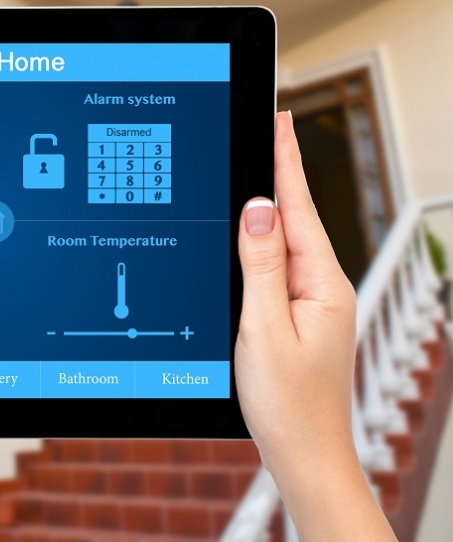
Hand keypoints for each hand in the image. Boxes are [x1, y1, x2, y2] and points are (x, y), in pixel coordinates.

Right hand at [236, 111, 393, 539]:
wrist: (304, 452)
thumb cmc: (288, 403)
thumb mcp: (266, 329)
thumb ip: (261, 266)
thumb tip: (259, 210)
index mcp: (320, 285)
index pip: (299, 209)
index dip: (285, 162)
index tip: (279, 121)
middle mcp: (321, 287)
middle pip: (295, 217)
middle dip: (280, 171)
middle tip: (267, 128)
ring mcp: (311, 301)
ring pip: (285, 240)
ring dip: (272, 203)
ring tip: (258, 165)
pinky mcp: (296, 314)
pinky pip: (277, 264)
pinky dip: (263, 240)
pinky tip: (252, 232)